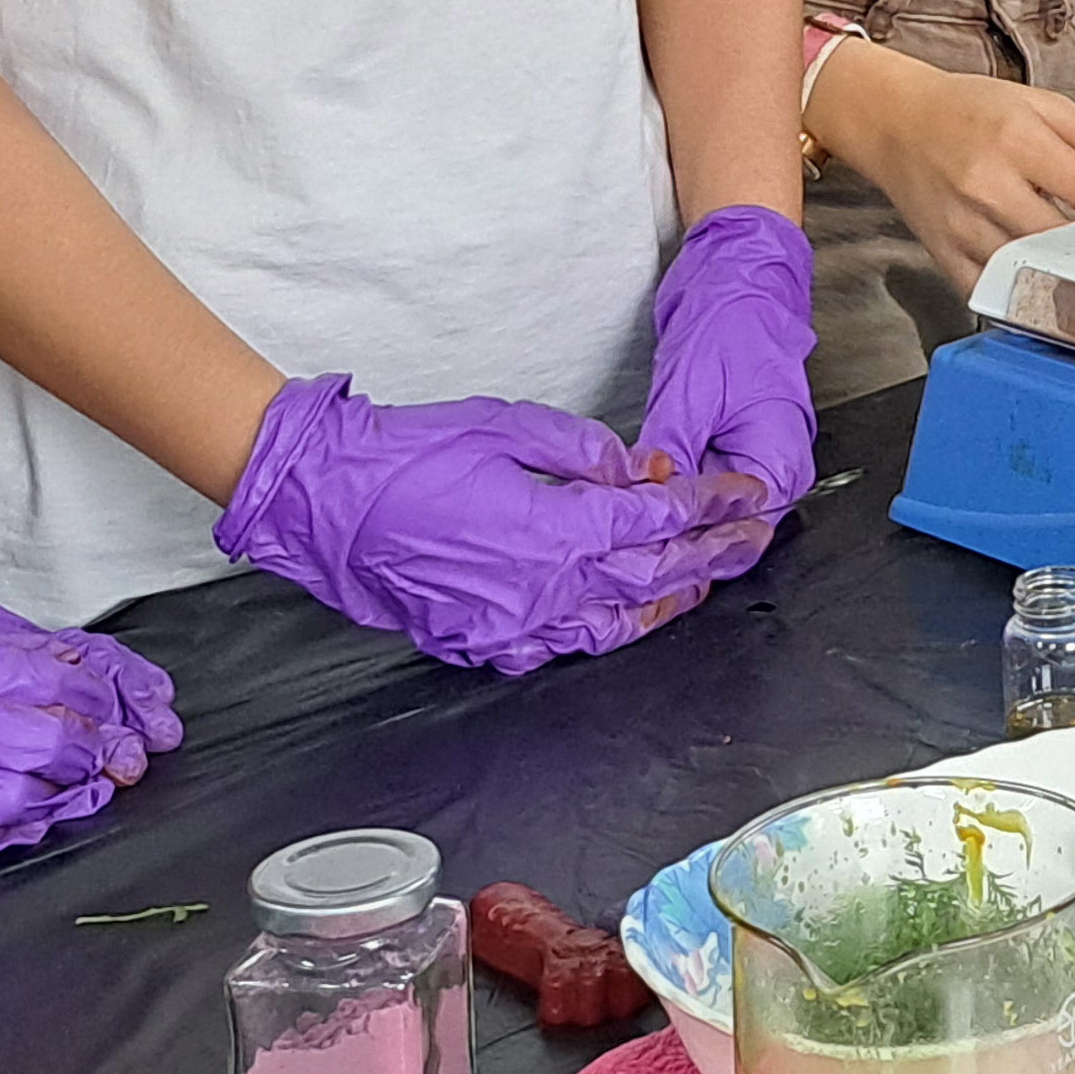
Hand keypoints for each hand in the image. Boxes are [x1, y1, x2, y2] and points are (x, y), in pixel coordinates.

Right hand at [0, 623, 156, 886]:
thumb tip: (51, 663)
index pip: (51, 676)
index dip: (103, 698)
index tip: (130, 711)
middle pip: (48, 742)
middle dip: (98, 754)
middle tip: (127, 762)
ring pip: (17, 797)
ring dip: (62, 801)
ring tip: (87, 797)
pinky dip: (4, 840)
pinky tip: (24, 832)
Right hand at [214, 375, 779, 674]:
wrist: (325, 502)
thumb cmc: (408, 454)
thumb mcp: (507, 425)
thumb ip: (583, 453)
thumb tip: (637, 471)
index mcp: (556, 530)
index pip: (659, 522)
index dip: (710, 506)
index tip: (745, 494)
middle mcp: (543, 589)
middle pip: (651, 576)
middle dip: (709, 554)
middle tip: (749, 537)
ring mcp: (510, 626)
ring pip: (614, 625)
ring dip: (665, 602)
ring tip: (700, 581)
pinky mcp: (478, 642)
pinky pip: (556, 648)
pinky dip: (598, 632)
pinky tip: (617, 619)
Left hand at [642, 204, 818, 520]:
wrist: (735, 272)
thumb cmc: (732, 322)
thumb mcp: (690, 396)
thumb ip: (670, 457)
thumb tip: (643, 502)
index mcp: (780, 460)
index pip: (742, 531)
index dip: (696, 545)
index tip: (649, 551)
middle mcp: (773, 462)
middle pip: (727, 522)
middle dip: (680, 533)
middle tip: (627, 540)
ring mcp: (749, 449)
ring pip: (709, 501)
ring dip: (672, 507)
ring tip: (626, 516)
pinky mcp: (726, 434)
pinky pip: (699, 474)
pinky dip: (672, 482)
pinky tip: (637, 486)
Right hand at [804, 41, 1074, 291]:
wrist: (895, 123)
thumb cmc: (967, 111)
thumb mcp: (1037, 102)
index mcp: (1015, 140)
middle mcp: (987, 186)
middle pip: (1063, 238)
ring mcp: (963, 226)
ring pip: (1029, 269)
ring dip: (1066, 272)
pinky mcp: (944, 255)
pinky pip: (991, 290)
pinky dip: (1019, 292)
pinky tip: (1040, 282)